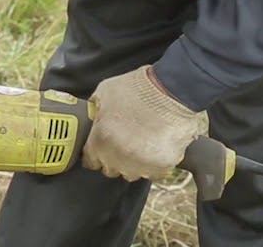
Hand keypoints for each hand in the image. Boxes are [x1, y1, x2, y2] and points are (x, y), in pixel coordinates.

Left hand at [81, 65, 207, 180]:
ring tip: (141, 143)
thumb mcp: (104, 92)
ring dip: (133, 162)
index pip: (90, 161)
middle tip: (123, 141)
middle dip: (113, 157)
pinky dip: (154, 163)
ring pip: (132, 173)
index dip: (95, 153)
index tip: (101, 147)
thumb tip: (92, 115)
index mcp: (99, 141)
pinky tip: (156, 146)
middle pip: (110, 169)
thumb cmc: (137, 89)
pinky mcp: (161, 168)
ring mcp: (140, 166)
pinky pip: (154, 172)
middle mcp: (117, 158)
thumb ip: (95, 110)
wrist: (172, 91)